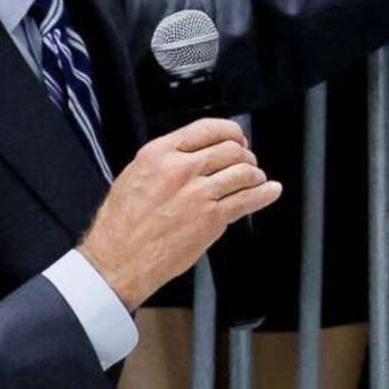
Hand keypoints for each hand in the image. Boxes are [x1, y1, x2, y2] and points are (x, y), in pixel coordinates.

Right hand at [80, 117, 280, 309]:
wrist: (119, 259)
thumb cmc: (121, 224)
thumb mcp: (135, 175)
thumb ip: (165, 160)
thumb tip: (192, 153)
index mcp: (160, 154)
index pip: (208, 129)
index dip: (230, 131)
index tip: (237, 137)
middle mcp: (181, 169)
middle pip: (230, 150)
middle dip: (245, 155)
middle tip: (247, 161)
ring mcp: (199, 194)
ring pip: (243, 172)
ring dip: (255, 174)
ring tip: (256, 179)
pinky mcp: (212, 218)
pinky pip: (248, 200)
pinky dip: (265, 193)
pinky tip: (270, 191)